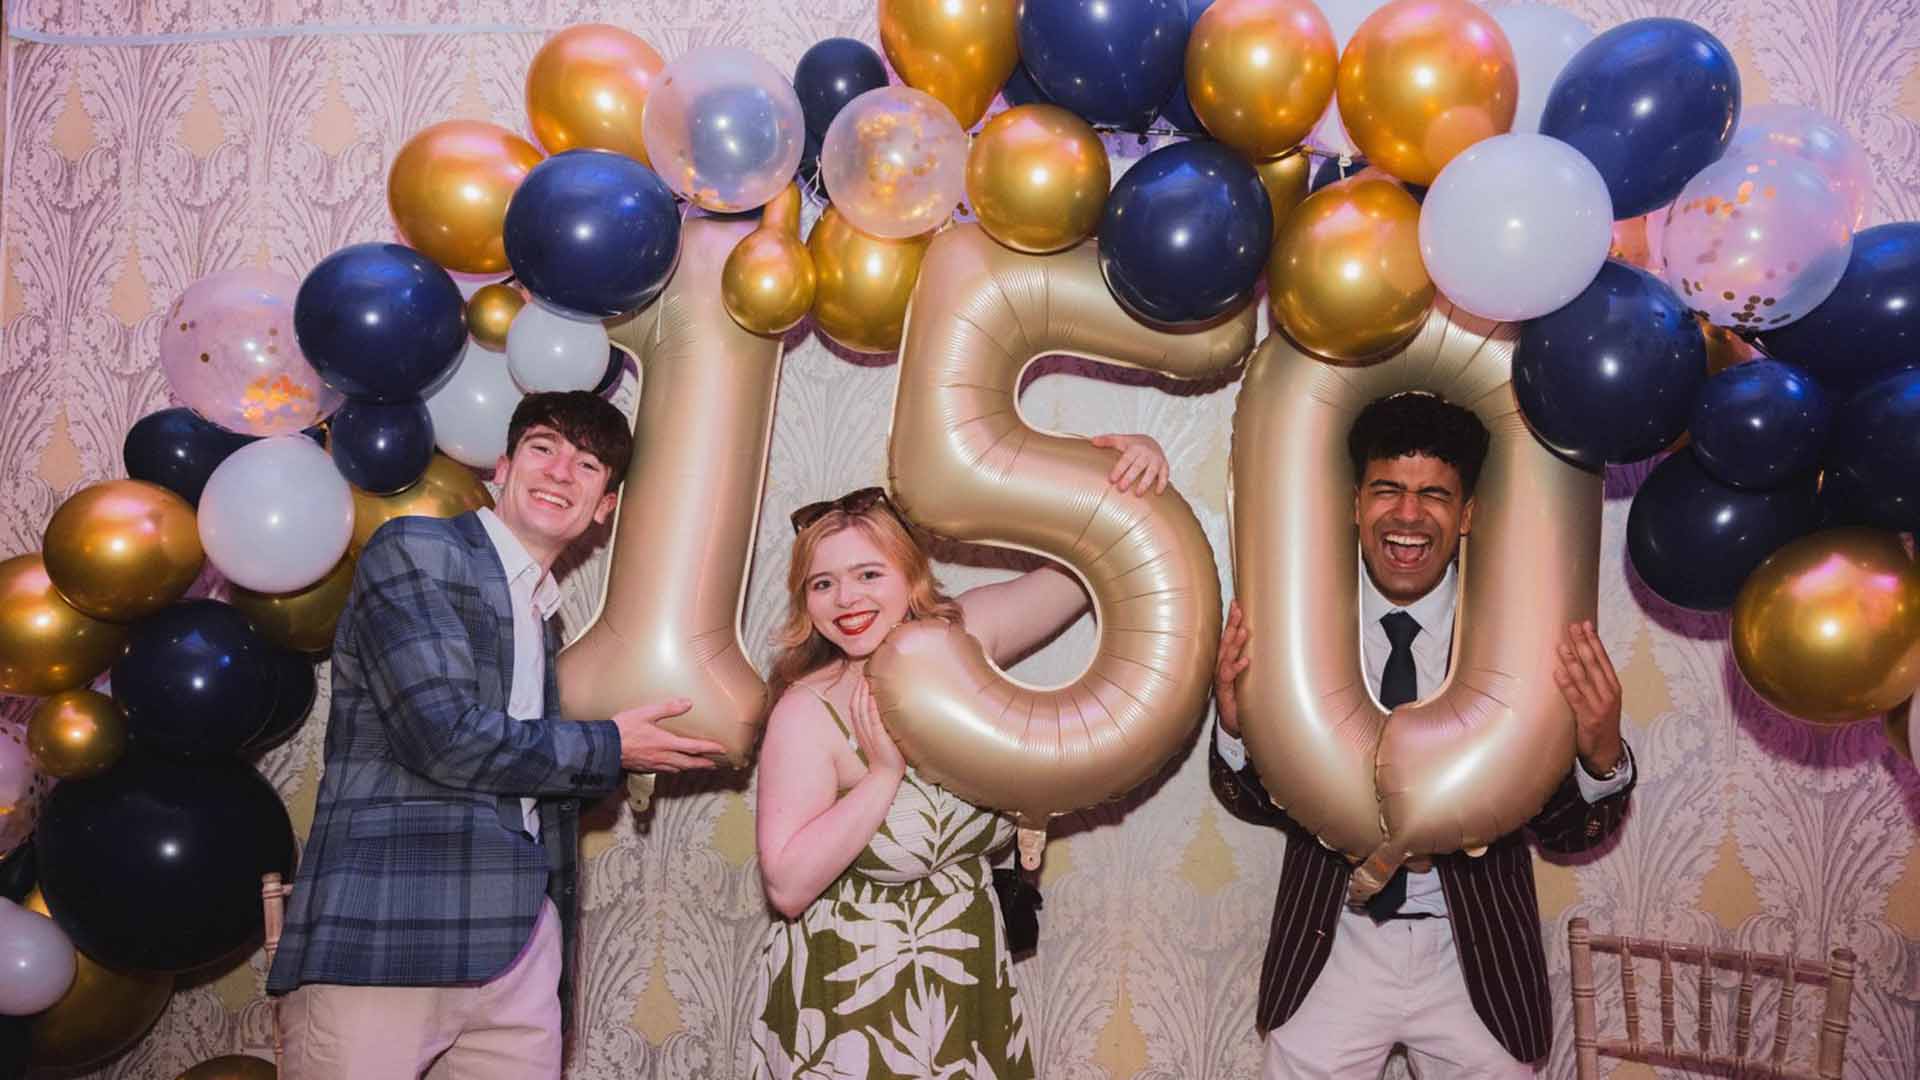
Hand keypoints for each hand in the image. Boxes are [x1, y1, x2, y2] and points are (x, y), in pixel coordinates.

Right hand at [612, 698, 726, 771]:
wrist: (604, 748)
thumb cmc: (624, 729)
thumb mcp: (646, 713)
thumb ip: (667, 708)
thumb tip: (688, 703)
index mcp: (666, 743)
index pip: (693, 747)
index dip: (709, 749)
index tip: (722, 750)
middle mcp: (663, 756)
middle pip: (689, 763)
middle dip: (704, 764)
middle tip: (715, 764)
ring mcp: (654, 764)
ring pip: (678, 769)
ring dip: (691, 768)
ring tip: (700, 766)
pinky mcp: (646, 768)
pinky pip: (666, 771)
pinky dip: (676, 769)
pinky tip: (676, 767)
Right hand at [848, 676, 905, 782]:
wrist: (886, 775)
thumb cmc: (886, 758)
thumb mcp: (879, 739)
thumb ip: (879, 726)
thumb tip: (885, 713)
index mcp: (862, 730)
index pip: (856, 708)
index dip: (857, 693)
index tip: (861, 679)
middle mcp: (863, 731)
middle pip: (856, 706)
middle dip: (858, 689)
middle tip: (862, 674)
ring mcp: (869, 734)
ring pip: (862, 711)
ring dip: (862, 694)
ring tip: (865, 680)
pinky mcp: (878, 738)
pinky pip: (873, 720)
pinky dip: (871, 708)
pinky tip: (871, 697)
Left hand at [1091, 433, 1168, 495]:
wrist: (1151, 442)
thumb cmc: (1132, 445)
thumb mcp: (1119, 440)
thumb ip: (1106, 441)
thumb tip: (1092, 441)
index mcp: (1134, 447)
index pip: (1126, 459)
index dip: (1119, 469)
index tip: (1112, 479)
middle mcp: (1147, 453)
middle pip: (1138, 466)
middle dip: (1130, 478)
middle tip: (1121, 489)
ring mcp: (1156, 460)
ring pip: (1152, 472)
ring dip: (1145, 483)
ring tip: (1137, 494)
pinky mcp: (1164, 466)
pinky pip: (1165, 475)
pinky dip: (1162, 483)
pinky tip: (1157, 493)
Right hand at [1215, 600, 1250, 736]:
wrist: (1234, 722)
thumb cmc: (1241, 696)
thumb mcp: (1249, 675)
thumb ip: (1253, 660)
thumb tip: (1269, 643)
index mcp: (1227, 660)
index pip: (1229, 636)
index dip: (1232, 620)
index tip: (1237, 603)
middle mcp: (1222, 666)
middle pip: (1226, 641)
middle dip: (1231, 624)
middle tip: (1238, 609)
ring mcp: (1222, 678)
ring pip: (1226, 656)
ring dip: (1235, 643)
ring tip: (1243, 630)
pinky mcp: (1225, 691)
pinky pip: (1229, 677)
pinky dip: (1237, 668)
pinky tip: (1245, 661)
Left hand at [1553, 621, 1622, 775]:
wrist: (1607, 752)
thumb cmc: (1602, 723)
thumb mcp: (1604, 700)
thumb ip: (1596, 682)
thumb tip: (1582, 659)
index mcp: (1613, 687)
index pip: (1603, 659)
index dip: (1594, 640)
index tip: (1585, 624)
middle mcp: (1608, 693)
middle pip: (1594, 664)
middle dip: (1582, 643)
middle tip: (1572, 626)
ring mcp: (1598, 705)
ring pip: (1583, 678)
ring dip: (1572, 660)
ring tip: (1561, 644)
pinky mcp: (1587, 717)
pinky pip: (1574, 697)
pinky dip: (1566, 683)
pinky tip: (1557, 671)